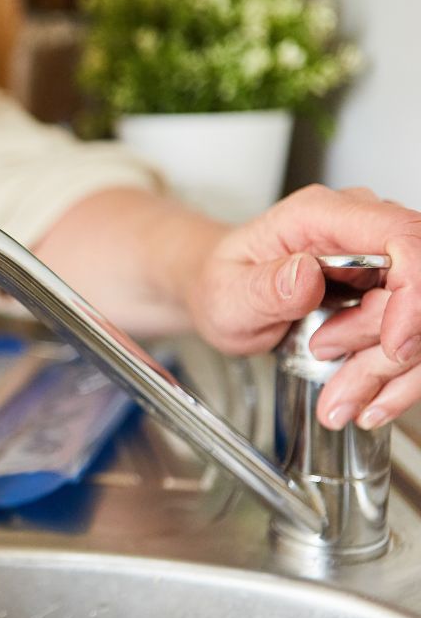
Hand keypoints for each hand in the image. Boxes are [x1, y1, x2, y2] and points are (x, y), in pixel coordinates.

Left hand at [188, 184, 420, 428]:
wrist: (217, 291)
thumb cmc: (221, 282)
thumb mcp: (225, 293)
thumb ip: (264, 286)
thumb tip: (305, 273)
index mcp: (321, 216)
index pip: (402, 237)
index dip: (413, 295)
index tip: (392, 346)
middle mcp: (361, 233)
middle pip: (416, 289)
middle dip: (387, 351)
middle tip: (339, 385)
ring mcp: (380, 264)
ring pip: (420, 325)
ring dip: (391, 374)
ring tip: (342, 401)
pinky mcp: (387, 296)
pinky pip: (412, 342)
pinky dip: (395, 379)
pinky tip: (367, 400)